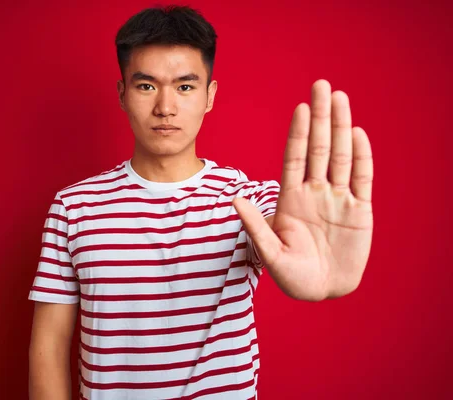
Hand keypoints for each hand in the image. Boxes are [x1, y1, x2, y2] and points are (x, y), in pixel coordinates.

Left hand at [233, 79, 373, 300]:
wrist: (323, 291)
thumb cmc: (293, 276)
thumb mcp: (269, 253)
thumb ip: (255, 226)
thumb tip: (235, 199)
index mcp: (292, 198)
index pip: (295, 157)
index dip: (298, 133)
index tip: (300, 107)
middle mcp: (315, 192)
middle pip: (319, 147)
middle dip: (320, 117)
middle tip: (322, 85)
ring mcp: (338, 199)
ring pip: (342, 155)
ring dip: (341, 127)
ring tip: (340, 98)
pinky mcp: (360, 211)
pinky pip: (362, 179)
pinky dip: (362, 156)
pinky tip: (358, 133)